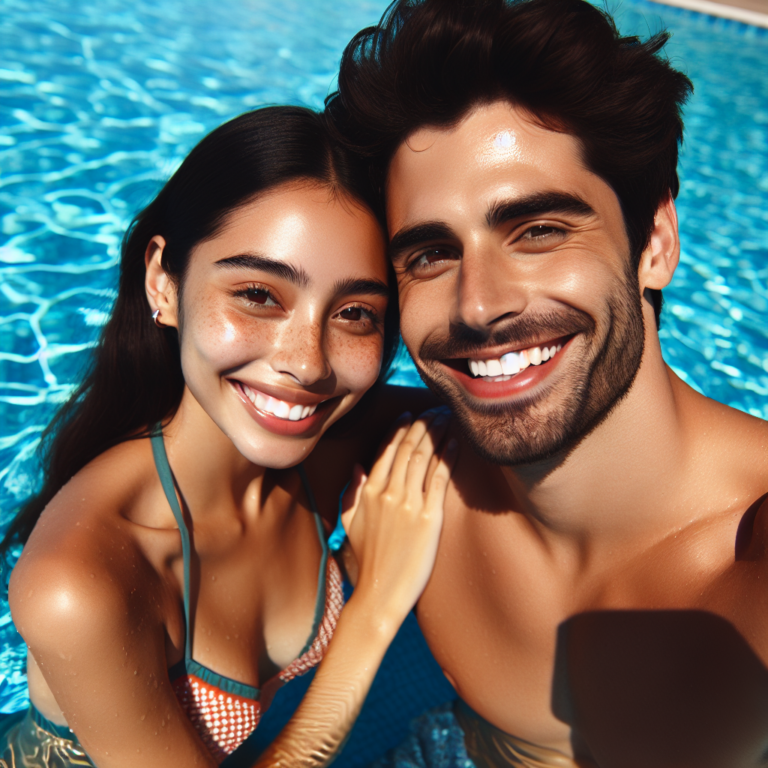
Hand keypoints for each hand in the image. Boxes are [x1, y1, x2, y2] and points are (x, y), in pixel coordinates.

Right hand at [340, 409, 457, 622]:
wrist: (378, 594)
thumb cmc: (365, 560)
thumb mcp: (350, 523)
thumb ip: (353, 492)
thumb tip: (358, 467)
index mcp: (369, 492)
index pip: (387, 450)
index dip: (401, 429)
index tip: (412, 413)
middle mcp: (388, 493)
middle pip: (408, 448)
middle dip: (423, 424)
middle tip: (436, 409)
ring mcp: (409, 505)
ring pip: (424, 458)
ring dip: (436, 434)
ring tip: (447, 417)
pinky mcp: (429, 518)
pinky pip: (439, 480)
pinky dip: (448, 458)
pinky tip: (455, 443)